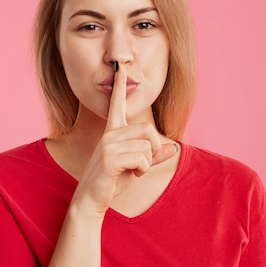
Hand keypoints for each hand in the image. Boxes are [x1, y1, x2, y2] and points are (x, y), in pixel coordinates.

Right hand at [73, 62, 176, 215]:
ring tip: (133, 171)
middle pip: (148, 129)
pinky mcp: (110, 158)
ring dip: (147, 163)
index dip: (120, 85)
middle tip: (143, 164)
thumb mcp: (136, 167)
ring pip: (147, 146)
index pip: (117, 104)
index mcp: (113, 132)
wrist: (91, 199)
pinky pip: (142, 158)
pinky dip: (143, 169)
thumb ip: (154, 156)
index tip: (120, 67)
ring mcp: (108, 145)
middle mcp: (110, 134)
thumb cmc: (112, 182)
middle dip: (153, 148)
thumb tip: (174, 147)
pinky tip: (131, 175)